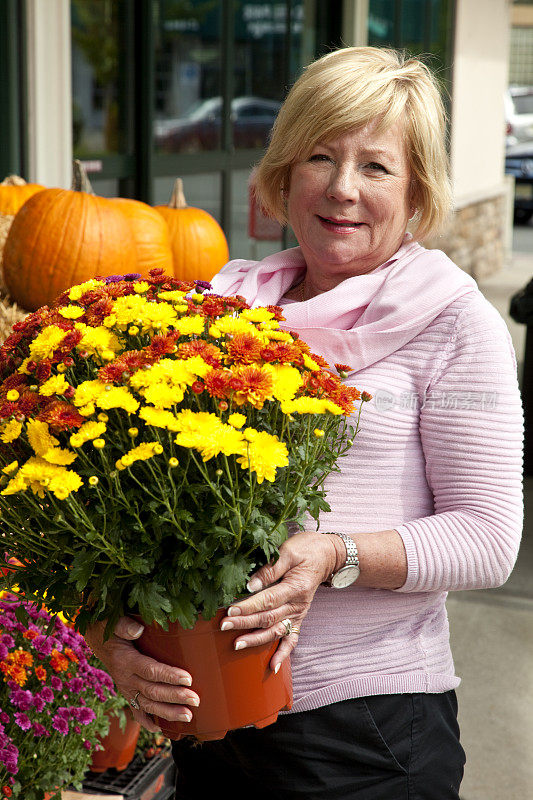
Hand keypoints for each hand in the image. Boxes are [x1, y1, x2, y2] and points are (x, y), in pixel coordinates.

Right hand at [84, 616, 200, 730]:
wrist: (97, 639)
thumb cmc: (110, 628)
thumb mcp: (114, 622)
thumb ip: (125, 625)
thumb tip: (138, 629)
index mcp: (125, 660)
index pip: (150, 670)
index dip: (169, 676)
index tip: (188, 679)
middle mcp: (125, 678)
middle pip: (152, 691)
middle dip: (175, 697)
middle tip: (195, 700)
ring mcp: (126, 689)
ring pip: (147, 705)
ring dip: (168, 713)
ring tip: (188, 717)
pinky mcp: (127, 693)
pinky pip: (136, 712)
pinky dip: (148, 722)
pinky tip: (161, 729)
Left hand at [218, 532, 338, 672]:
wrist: (327, 555)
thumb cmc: (306, 549)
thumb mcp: (288, 551)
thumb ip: (271, 568)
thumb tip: (251, 585)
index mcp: (295, 586)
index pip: (267, 600)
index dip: (248, 606)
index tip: (229, 610)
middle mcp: (298, 604)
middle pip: (268, 617)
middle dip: (244, 623)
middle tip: (224, 625)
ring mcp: (299, 613)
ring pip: (276, 631)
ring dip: (256, 640)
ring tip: (237, 645)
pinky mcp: (299, 617)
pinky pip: (292, 639)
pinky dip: (283, 654)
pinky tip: (273, 667)